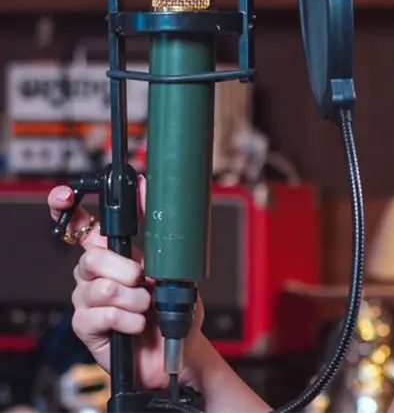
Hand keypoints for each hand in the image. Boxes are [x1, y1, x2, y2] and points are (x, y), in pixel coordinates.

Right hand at [47, 178, 209, 391]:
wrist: (179, 349)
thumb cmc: (173, 309)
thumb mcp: (176, 266)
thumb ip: (161, 233)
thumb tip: (153, 193)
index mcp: (112, 255)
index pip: (83, 226)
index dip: (68, 208)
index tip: (65, 196)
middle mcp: (94, 275)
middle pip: (92, 257)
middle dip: (124, 268)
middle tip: (143, 280)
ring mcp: (87, 301)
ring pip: (100, 288)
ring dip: (133, 298)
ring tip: (146, 307)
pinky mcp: (87, 327)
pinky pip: (101, 315)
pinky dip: (128, 319)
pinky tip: (137, 325)